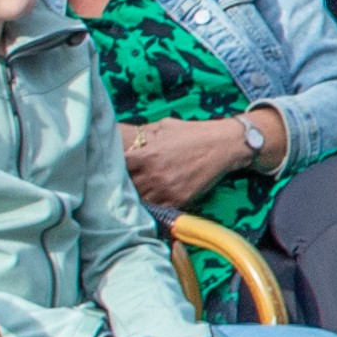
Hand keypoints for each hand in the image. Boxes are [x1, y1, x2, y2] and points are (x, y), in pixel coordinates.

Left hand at [121, 115, 258, 209]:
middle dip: (123, 183)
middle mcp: (153, 174)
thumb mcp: (164, 126)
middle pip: (125, 186)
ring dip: (136, 197)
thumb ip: (144, 135)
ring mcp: (165, 190)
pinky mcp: (178, 200)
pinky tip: (152, 200)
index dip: (112, 166)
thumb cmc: (193, 133)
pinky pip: (157, 209)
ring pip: (139, 200)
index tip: (113, 166)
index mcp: (145, 155)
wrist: (224, 146)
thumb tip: (128, 137)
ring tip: (136, 193)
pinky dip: (152, 206)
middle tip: (122, 181)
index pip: (116, 166)